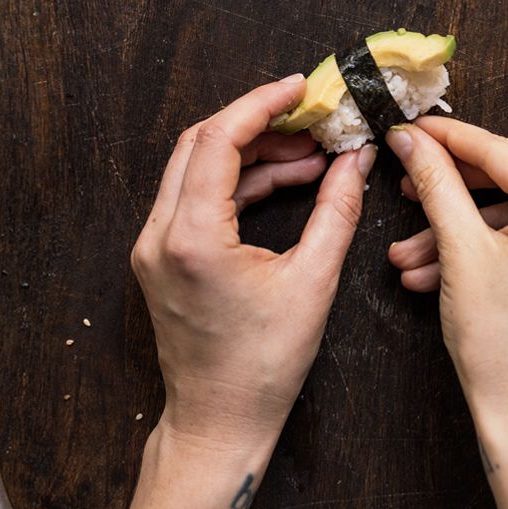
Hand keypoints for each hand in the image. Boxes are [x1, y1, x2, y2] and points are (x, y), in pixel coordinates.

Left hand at [127, 76, 373, 457]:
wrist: (219, 421)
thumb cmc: (263, 367)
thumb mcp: (313, 282)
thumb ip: (335, 211)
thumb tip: (355, 160)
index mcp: (190, 237)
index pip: (218, 139)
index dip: (261, 104)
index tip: (300, 87)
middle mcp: (159, 235)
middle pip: (199, 144)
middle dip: (257, 123)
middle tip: (309, 119)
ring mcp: (152, 248)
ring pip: (195, 170)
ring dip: (250, 155)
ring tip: (310, 156)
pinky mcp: (159, 260)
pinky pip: (193, 200)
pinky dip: (235, 185)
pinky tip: (283, 183)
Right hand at [379, 118, 507, 428]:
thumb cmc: (500, 344)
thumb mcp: (459, 251)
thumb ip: (436, 184)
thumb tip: (412, 141)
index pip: (501, 154)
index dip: (448, 140)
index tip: (410, 128)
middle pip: (507, 183)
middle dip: (448, 193)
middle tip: (404, 185)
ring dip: (456, 233)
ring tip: (407, 258)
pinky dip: (483, 253)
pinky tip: (435, 273)